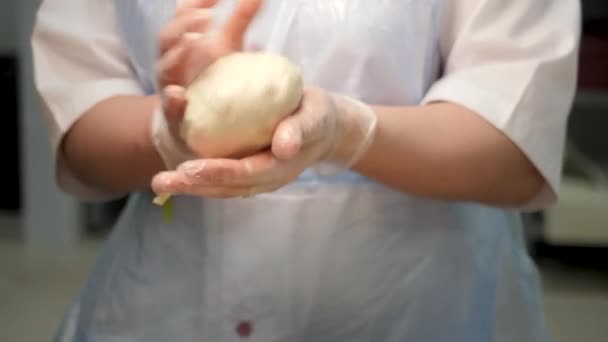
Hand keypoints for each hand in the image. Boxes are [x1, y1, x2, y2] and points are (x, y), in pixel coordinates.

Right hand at [151, 0, 262, 169]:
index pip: (182, 17)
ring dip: (178, 54)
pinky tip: (180, 95)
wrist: (196, 127)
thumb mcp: (226, 48)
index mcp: (183, 43)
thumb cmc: (213, 81)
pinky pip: (170, 108)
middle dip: (184, 24)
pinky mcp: (175, 117)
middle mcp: (172, 63)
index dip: (194, 4)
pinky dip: (173, 101)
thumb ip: (239, 21)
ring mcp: (170, 89)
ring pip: (166, 69)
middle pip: (168, 38)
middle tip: (207, 16)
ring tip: (194, 41)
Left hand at [151, 87, 377, 197]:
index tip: (190, 168)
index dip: (218, 172)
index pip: (245, 173)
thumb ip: (300, 130)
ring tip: (160, 183)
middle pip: (227, 187)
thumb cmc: (318, 116)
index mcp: (280, 166)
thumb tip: (283, 147)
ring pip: (221, 188)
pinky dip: (199, 180)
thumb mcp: (316, 116)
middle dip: (193, 186)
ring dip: (190, 187)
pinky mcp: (249, 171)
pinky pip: (222, 179)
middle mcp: (265, 178)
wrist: (325, 128)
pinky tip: (177, 174)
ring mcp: (257, 178)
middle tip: (160, 182)